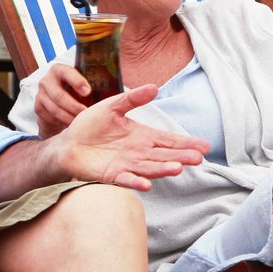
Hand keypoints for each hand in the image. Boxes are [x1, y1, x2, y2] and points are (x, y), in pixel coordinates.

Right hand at [34, 64, 90, 137]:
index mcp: (60, 70)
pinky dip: (61, 122)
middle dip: (74, 106)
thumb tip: (118, 92)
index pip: (66, 72)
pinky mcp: (38, 107)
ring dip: (69, 117)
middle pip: (59, 95)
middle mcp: (47, 80)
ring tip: (81, 123)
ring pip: (54, 108)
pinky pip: (50, 117)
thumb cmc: (76, 93)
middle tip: (87, 114)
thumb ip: (95, 83)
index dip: (77, 81)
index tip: (88, 92)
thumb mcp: (83, 85)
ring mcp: (41, 94)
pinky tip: (70, 125)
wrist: (57, 106)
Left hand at [51, 84, 209, 190]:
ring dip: (163, 169)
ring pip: (149, 167)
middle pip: (164, 155)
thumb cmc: (91, 124)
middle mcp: (138, 152)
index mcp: (141, 136)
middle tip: (198, 159)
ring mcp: (126, 165)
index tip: (204, 146)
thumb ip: (132, 99)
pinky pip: (126, 179)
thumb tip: (154, 87)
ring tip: (178, 168)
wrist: (68, 142)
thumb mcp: (112, 106)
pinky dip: (136, 181)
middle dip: (181, 157)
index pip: (168, 140)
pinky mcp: (111, 175)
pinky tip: (147, 184)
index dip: (185, 143)